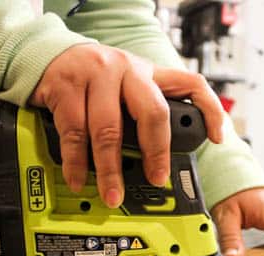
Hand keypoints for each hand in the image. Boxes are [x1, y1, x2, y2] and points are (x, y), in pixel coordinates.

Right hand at [29, 44, 223, 207]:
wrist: (46, 55)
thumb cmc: (93, 79)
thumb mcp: (126, 86)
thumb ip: (145, 111)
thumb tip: (160, 157)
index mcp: (148, 73)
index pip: (191, 84)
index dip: (210, 111)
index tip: (217, 138)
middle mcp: (127, 70)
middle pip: (152, 112)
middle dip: (156, 152)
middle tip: (155, 178)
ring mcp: (96, 75)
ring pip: (109, 130)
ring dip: (110, 169)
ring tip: (112, 193)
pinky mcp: (66, 86)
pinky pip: (74, 132)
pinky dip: (76, 162)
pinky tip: (79, 177)